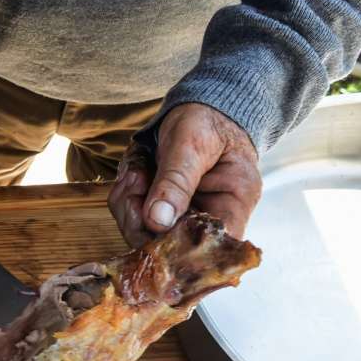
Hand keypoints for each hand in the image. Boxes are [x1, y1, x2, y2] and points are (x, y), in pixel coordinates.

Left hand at [109, 103, 260, 246]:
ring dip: (129, 202)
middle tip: (135, 182)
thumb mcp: (191, 144)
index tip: (150, 225)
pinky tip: (135, 174)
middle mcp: (209, 220)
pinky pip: (134, 218)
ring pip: (142, 234)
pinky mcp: (163, 215)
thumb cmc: (207, 122)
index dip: (175, 250)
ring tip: (138, 172)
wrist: (200, 110)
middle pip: (167, 248)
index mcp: (233, 205)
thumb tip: (158, 222)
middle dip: (139, 217)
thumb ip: (176, 181)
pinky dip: (126, 196)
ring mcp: (184, 220)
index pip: (209, 251)